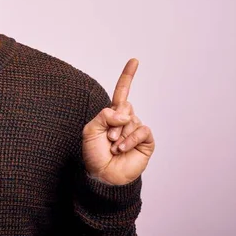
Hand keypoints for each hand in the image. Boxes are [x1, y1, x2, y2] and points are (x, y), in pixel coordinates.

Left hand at [82, 59, 154, 184]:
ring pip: (131, 119)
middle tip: (108, 138)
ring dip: (119, 135)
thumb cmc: (94, 153)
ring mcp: (136, 130)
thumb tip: (124, 112)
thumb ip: (103, 115)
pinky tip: (122, 149)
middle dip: (114, 122)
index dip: (128, 76)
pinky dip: (130, 139)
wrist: (103, 175)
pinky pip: (141, 130)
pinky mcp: (146, 140)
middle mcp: (125, 119)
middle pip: (125, 106)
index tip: (134, 60)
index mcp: (111, 114)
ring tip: (114, 147)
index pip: (121, 92)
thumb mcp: (90, 130)